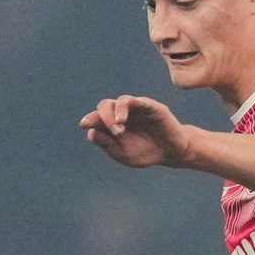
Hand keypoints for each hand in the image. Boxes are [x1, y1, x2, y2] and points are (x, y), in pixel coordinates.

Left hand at [79, 95, 194, 169]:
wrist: (171, 153)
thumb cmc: (146, 152)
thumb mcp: (123, 153)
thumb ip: (107, 144)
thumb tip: (90, 133)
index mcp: (113, 124)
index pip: (97, 117)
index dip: (90, 119)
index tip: (84, 124)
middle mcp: (122, 113)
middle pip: (105, 106)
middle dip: (103, 118)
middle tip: (114, 132)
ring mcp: (136, 108)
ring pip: (119, 101)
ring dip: (114, 113)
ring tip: (118, 127)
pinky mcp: (150, 106)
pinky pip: (136, 101)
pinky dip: (126, 107)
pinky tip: (123, 119)